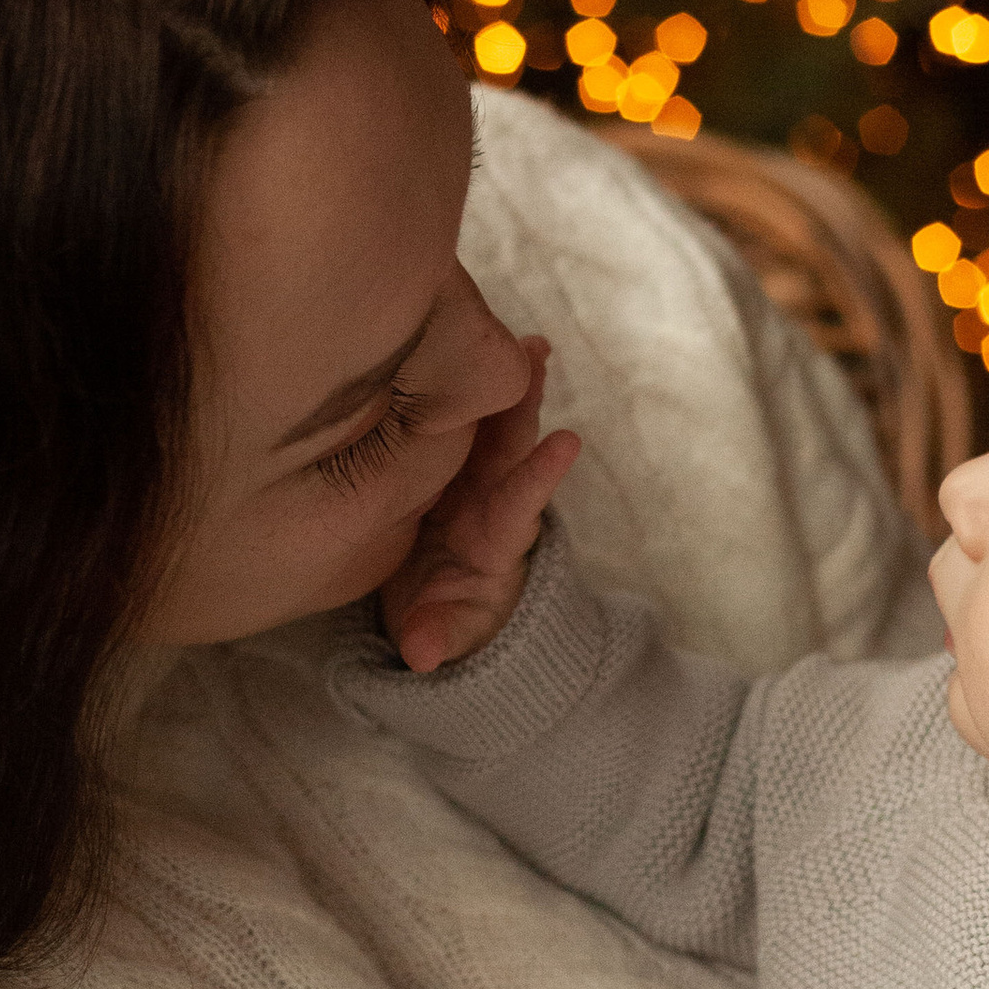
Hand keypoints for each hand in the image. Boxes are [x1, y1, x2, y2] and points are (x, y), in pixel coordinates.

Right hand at [378, 337, 580, 674]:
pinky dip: (460, 380)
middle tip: (534, 355)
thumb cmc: (442, 612)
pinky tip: (456, 331)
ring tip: (521, 335)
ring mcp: (469, 472)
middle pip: (508, 446)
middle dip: (522, 403)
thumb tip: (422, 656)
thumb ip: (434, 636)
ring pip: (486, 420)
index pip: (517, 503)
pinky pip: (451, 413)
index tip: (566, 442)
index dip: (538, 474)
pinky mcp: (443, 457)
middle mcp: (488, 496)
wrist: (434, 595)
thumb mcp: (440, 630)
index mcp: (492, 538)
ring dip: (503, 379)